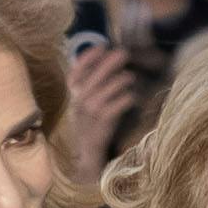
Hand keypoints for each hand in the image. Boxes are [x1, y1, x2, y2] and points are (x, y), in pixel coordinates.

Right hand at [63, 46, 136, 186]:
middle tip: (124, 53)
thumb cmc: (94, 129)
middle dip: (107, 64)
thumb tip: (111, 61)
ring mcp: (88, 120)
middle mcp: (78, 107)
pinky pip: (111, 111)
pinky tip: (132, 98)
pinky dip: (123, 101)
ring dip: (118, 83)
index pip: (74, 74)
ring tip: (131, 77)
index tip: (102, 46)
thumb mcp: (90, 106)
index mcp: (75, 98)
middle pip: (90, 80)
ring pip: (101, 94)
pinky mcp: (99, 131)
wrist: (89, 161)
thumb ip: (96, 86)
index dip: (86, 59)